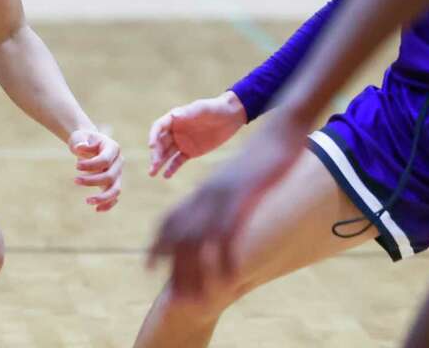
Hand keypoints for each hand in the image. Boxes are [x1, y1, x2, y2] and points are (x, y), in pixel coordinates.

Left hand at [69, 128, 123, 211]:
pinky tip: (97, 209)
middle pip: (110, 176)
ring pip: (116, 189)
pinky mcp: (113, 183)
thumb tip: (79, 148)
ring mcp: (117, 173)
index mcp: (113, 148)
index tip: (76, 166)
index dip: (91, 165)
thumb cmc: (83, 139)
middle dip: (92, 181)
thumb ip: (79, 141)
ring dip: (102, 197)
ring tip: (87, 201)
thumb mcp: (80, 136)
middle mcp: (118, 162)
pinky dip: (108, 204)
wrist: (88, 143)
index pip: (105, 160)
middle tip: (75, 180)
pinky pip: (114, 197)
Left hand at [146, 111, 305, 299]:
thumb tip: (218, 214)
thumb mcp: (234, 180)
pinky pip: (230, 229)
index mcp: (201, 190)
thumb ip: (222, 197)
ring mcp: (222, 195)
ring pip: (200, 236)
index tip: (149, 266)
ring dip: (197, 268)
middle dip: (171, 264)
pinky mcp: (243, 195)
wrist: (278, 132)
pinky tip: (228, 277)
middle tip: (167, 291)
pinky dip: (225, 255)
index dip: (158, 244)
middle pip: (179, 233)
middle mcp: (205, 193)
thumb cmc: (259, 158)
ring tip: (197, 296)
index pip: (169, 219)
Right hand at [148, 91, 246, 178]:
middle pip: (160, 143)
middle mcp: (175, 131)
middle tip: (153, 165)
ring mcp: (182, 142)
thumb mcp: (202, 109)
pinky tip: (166, 176)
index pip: (158, 127)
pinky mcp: (190, 152)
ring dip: (159, 163)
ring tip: (152, 173)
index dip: (153, 136)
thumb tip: (174, 115)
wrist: (230, 117)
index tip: (151, 146)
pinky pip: (178, 161)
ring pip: (167, 154)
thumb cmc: (214, 108)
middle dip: (155, 154)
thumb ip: (189, 113)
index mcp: (173, 118)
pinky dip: (171, 168)